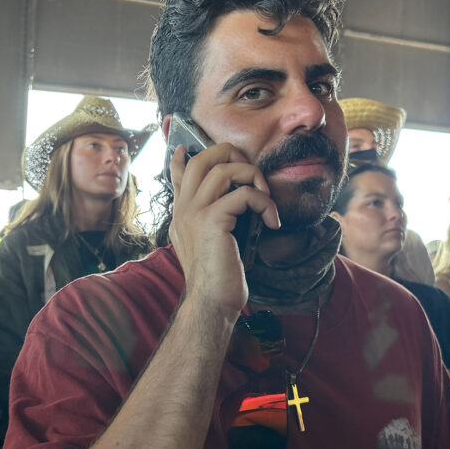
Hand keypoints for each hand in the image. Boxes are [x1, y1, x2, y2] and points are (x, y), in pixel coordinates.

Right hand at [169, 143, 279, 315]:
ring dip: (253, 176)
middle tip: (250, 171)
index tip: (185, 146)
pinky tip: (272, 220)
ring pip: (223, 169)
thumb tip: (232, 206)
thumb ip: (213, 221)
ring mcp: (194, 213)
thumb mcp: (210, 244)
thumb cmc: (217, 277)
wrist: (211, 302)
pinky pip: (243, 194)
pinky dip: (264, 202)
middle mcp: (184, 209)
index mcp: (182, 213)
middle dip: (230, 154)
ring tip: (266, 196)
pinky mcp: (212, 221)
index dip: (182, 157)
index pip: (177, 174)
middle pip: (202, 159)